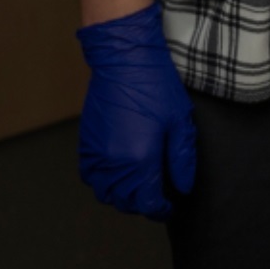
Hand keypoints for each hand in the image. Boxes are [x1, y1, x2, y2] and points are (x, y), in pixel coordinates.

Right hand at [75, 2, 196, 218]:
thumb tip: (183, 185)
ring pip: (104, 192)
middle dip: (142, 204)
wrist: (124, 59)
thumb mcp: (180, 121)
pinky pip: (89, 175)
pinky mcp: (86, 142)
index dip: (160, 209)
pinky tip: (116, 173)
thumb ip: (182, 159)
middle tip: (157, 196)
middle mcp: (114, 162)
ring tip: (137, 187)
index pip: (147, 202)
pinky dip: (101, 181)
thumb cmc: (156, 86)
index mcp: (140, 160)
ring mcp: (96, 153)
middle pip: (124, 201)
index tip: (169, 206)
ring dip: (120, 196)